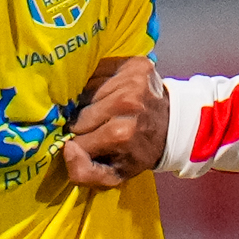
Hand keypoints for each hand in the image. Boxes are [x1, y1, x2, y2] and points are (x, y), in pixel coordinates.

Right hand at [64, 56, 165, 187]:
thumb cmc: (139, 151)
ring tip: (106, 111)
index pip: (77, 139)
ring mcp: (132, 80)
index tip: (93, 145)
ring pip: (87, 92)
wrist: (172, 125)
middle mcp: (127, 102)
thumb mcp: (115, 175)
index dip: (81, 144)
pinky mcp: (134, 63)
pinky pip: (97, 72)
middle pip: (80, 114)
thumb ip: (85, 173)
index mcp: (121, 133)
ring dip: (90, 102)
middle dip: (84, 124)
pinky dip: (98, 83)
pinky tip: (109, 93)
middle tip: (101, 128)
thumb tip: (66, 149)